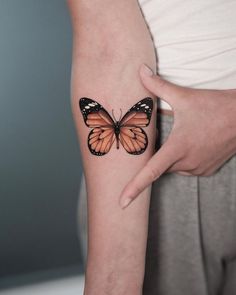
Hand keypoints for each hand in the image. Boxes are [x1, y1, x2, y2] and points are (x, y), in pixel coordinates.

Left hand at [120, 64, 235, 208]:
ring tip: (183, 137)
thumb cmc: (214, 106)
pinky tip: (192, 143)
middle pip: (161, 166)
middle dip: (157, 155)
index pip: (151, 172)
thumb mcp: (183, 96)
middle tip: (164, 136)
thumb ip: (157, 85)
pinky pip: (187, 168)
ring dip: (171, 156)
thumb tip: (139, 70)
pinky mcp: (208, 170)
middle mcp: (187, 162)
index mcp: (178, 148)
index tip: (122, 203)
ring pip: (174, 167)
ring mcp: (199, 168)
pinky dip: (183, 159)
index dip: (134, 188)